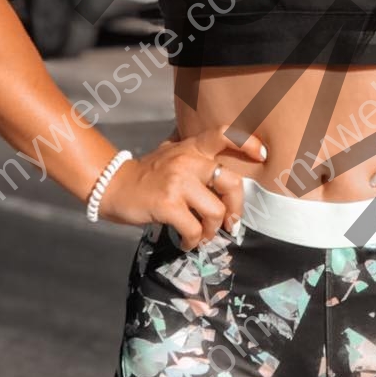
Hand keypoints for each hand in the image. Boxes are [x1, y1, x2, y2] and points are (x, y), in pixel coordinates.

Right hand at [98, 123, 266, 248]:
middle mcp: (187, 161)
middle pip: (231, 182)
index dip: (247, 143)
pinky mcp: (168, 204)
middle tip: (229, 223)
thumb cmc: (147, 176)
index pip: (224, 134)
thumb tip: (224, 172)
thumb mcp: (171, 155)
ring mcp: (178, 182)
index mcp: (191, 148)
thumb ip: (194, 156)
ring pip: (216, 212)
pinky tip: (185, 241)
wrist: (113, 186)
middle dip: (235, 209)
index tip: (262, 156)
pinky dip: (193, 241)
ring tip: (201, 236)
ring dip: (212, 231)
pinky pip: (195, 229)